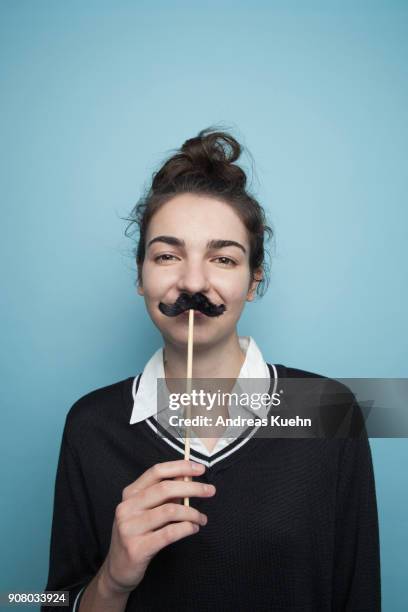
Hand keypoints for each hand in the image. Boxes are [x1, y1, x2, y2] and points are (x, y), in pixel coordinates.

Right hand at [99, 459, 214, 594]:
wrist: (119, 569)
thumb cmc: (138, 534)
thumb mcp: (147, 510)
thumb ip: (165, 494)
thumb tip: (188, 476)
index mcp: (130, 494)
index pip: (156, 471)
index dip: (180, 467)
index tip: (200, 468)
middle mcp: (127, 507)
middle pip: (165, 489)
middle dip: (192, 488)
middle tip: (210, 490)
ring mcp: (129, 528)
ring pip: (170, 511)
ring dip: (192, 513)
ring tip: (202, 518)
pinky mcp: (137, 548)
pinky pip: (169, 533)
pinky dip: (186, 528)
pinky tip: (193, 529)